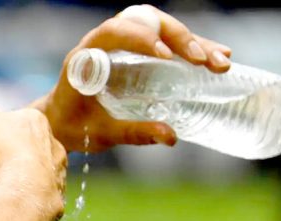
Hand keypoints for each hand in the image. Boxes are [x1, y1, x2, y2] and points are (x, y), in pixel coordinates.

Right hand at [0, 79, 65, 208]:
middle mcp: (54, 148)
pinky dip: (28, 201)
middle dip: (17, 153)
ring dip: (26, 179)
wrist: (21, 195)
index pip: (21, 120)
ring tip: (3, 187)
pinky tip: (13, 205)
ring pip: (41, 174)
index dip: (3, 128)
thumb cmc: (0, 150)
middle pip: (33, 147)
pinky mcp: (55, 204)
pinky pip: (41, 200)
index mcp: (37, 122)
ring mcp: (57, 178)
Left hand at [33, 4, 232, 152]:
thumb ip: (133, 133)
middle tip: (205, 62)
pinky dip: (191, 49)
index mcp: (87, 54)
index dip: (142, 39)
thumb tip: (171, 136)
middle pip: (147, 23)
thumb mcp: (101, 133)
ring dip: (193, 42)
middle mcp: (106, 41)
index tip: (165, 57)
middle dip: (180, 39)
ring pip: (162, 29)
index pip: (116, 31)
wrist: (59, 124)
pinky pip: (167, 42)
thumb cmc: (73, 127)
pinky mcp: (138, 54)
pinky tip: (216, 59)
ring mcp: (125, 44)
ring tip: (221, 62)